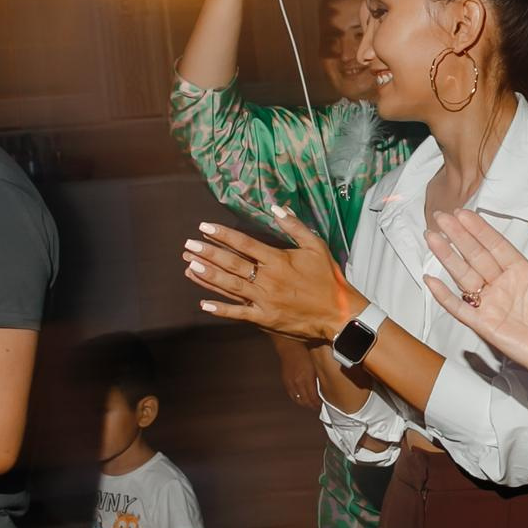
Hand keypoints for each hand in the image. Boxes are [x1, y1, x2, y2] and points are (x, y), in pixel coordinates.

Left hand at [183, 216, 352, 342]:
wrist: (338, 314)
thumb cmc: (328, 279)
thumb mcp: (317, 247)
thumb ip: (295, 227)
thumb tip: (277, 208)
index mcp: (278, 260)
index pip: (244, 244)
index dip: (222, 234)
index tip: (204, 227)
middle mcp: (268, 279)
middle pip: (232, 264)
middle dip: (208, 253)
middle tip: (188, 245)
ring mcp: (264, 300)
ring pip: (230, 286)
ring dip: (208, 276)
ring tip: (190, 266)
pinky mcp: (265, 319)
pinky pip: (238, 313)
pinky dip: (221, 309)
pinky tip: (204, 303)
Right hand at [275, 335, 321, 411]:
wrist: (290, 348)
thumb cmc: (306, 354)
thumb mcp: (316, 365)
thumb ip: (319, 378)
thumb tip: (324, 389)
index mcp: (307, 378)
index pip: (313, 397)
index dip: (318, 403)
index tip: (323, 404)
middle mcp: (298, 383)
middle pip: (306, 401)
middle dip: (313, 406)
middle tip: (319, 407)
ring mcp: (290, 384)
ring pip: (298, 400)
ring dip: (305, 404)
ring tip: (311, 405)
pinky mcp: (286, 383)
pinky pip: (292, 396)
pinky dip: (298, 400)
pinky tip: (303, 399)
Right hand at [422, 210, 527, 406]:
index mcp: (522, 272)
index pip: (495, 245)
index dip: (479, 229)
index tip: (463, 213)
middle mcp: (504, 285)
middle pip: (475, 256)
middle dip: (457, 236)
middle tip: (440, 217)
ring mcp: (493, 305)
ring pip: (464, 276)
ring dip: (448, 257)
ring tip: (432, 237)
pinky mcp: (486, 326)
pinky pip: (461, 309)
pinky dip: (445, 296)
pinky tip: (432, 280)